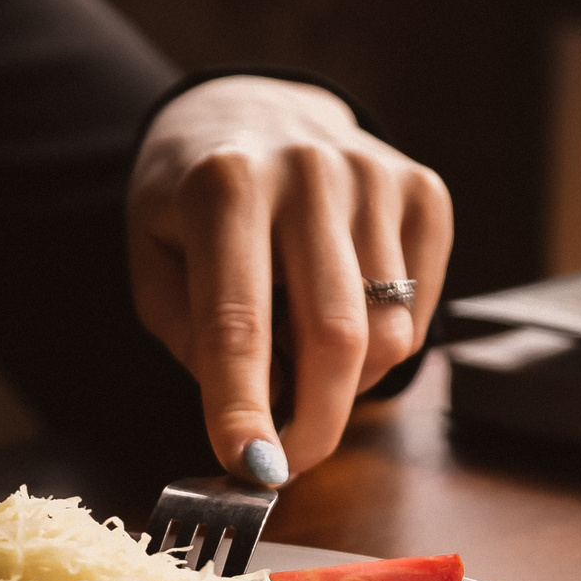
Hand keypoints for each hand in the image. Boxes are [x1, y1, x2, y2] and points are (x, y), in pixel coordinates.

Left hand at [127, 77, 451, 484]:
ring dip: (346, 382)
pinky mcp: (424, 190)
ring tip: (301, 360)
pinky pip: (420, 311)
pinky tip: (341, 312)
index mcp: (225, 185)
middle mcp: (308, 170)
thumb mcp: (156, 263)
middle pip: (334, 338)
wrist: (249, 110)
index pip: (238, 321)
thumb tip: (266, 410)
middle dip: (313, 424)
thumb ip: (196, 337)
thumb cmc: (191, 204)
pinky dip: (382, 343)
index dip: (244, 406)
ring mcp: (375, 176)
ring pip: (387, 335)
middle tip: (286, 462)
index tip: (251, 469)